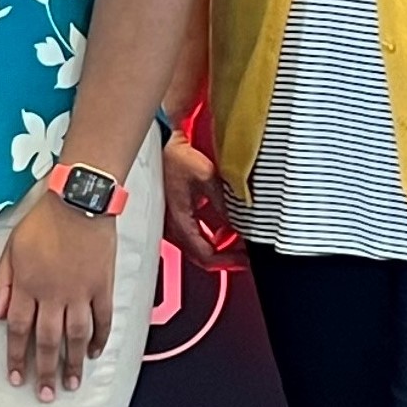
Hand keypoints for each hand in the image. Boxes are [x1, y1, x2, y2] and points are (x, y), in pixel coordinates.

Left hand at [0, 191, 122, 399]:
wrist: (79, 201)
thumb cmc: (42, 222)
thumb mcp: (11, 249)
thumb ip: (3, 283)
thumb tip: (0, 316)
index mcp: (27, 286)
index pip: (19, 330)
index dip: (17, 357)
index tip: (16, 378)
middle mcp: (53, 294)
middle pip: (47, 340)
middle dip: (45, 370)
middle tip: (46, 394)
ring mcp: (80, 292)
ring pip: (76, 336)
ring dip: (73, 362)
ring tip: (72, 384)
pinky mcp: (103, 286)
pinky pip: (103, 319)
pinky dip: (101, 338)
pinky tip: (96, 353)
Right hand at [159, 131, 241, 268]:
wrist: (160, 144)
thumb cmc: (174, 157)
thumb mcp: (206, 177)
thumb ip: (223, 202)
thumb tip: (241, 221)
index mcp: (179, 222)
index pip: (205, 256)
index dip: (228, 262)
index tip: (245, 259)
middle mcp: (172, 228)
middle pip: (201, 257)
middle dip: (225, 258)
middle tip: (246, 254)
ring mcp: (172, 223)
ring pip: (198, 248)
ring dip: (219, 248)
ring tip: (239, 241)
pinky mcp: (175, 216)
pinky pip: (194, 236)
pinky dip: (211, 238)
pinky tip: (225, 230)